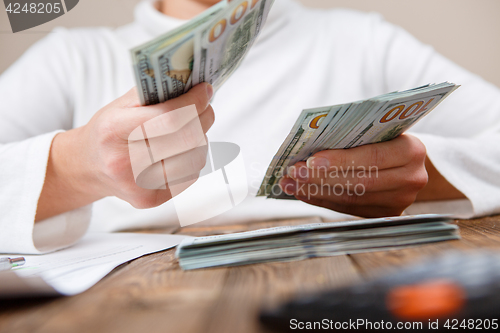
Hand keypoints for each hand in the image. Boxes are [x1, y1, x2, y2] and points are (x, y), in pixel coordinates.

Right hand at [36, 83, 214, 220]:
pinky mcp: (150, 200)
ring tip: (192, 129)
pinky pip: (190, 175)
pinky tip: (181, 150)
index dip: (195, 102)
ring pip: (194, 158)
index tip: (206, 90)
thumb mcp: (121, 105)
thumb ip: (154, 92)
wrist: (89, 167)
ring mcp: (138, 185)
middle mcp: (124, 161)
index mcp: (114, 130)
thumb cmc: (110, 131)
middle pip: (187, 138)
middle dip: (204, 117)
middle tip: (206, 108)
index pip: (170, 118)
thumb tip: (193, 83)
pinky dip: (193, 158)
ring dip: (201, 139)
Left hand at [279, 134, 427, 216]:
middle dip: (321, 177)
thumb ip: (356, 135)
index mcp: (412, 150)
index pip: (373, 157)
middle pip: (360, 182)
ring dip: (316, 190)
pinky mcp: (386, 214)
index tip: (311, 161)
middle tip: (293, 172)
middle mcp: (411, 178)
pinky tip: (302, 191)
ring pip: (351, 198)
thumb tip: (311, 143)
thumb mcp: (380, 130)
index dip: (341, 160)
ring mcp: (400, 200)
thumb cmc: (387, 139)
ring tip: (290, 182)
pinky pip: (348, 208)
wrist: (409, 163)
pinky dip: (322, 199)